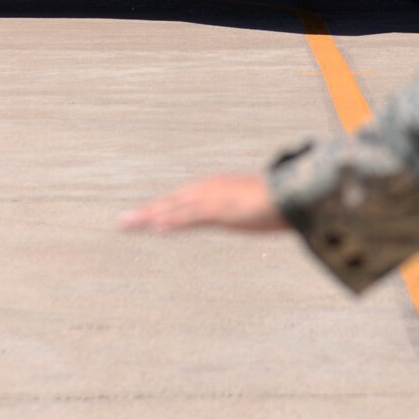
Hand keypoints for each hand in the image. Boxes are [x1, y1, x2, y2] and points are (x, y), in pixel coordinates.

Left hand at [120, 173, 288, 233]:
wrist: (297, 193)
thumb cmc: (278, 202)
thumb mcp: (250, 210)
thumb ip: (236, 213)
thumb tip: (236, 216)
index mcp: (214, 190)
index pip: (179, 201)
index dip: (159, 209)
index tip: (140, 218)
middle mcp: (210, 190)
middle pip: (171, 202)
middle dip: (146, 213)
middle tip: (121, 223)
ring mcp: (215, 199)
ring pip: (176, 208)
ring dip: (151, 216)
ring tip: (129, 224)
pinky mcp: (223, 210)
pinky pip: (194, 217)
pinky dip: (175, 221)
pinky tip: (159, 227)